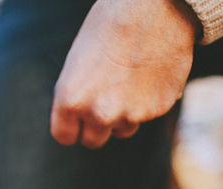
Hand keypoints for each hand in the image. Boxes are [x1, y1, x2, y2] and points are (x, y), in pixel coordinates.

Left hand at [50, 0, 199, 148]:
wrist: (155, 8)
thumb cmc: (111, 24)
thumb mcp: (78, 60)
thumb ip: (78, 93)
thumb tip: (80, 112)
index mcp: (70, 100)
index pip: (65, 136)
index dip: (72, 127)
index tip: (77, 121)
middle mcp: (99, 113)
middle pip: (93, 140)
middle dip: (97, 126)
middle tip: (105, 101)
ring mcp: (130, 114)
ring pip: (123, 129)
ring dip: (124, 114)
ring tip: (129, 81)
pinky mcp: (157, 110)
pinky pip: (148, 115)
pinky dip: (149, 101)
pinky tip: (150, 73)